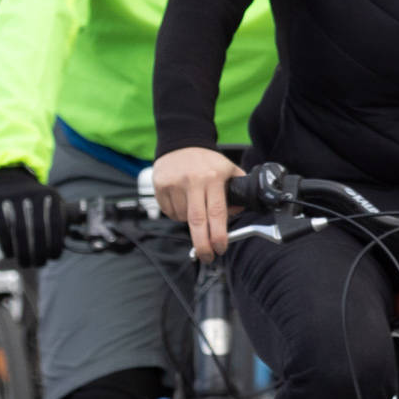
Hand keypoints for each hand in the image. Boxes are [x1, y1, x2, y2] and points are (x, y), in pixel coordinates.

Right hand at [0, 165, 66, 268]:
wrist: (7, 173)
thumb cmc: (33, 196)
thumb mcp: (50, 200)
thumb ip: (60, 219)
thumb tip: (63, 243)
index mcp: (50, 195)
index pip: (56, 224)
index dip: (56, 245)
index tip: (54, 258)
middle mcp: (33, 193)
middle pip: (38, 230)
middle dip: (39, 253)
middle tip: (38, 264)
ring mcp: (14, 195)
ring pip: (20, 231)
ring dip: (23, 252)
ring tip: (25, 263)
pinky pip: (2, 228)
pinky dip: (6, 245)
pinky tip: (9, 254)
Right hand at [152, 145, 243, 260]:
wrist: (181, 142)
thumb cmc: (207, 160)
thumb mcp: (228, 169)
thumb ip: (238, 190)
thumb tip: (236, 213)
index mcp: (213, 177)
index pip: (217, 212)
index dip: (218, 234)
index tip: (220, 248)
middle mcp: (193, 181)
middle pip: (196, 221)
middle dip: (202, 244)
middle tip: (207, 257)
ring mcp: (174, 184)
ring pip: (182, 218)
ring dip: (189, 222)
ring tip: (194, 206)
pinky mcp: (160, 186)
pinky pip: (169, 212)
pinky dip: (177, 214)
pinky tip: (182, 201)